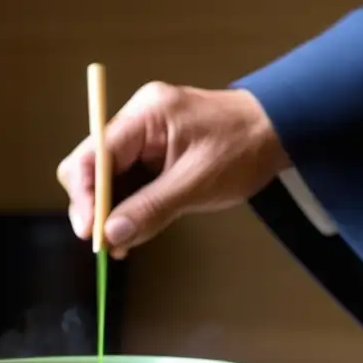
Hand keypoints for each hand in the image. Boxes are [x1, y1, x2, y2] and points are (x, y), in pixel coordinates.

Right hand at [57, 82, 289, 258]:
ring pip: (109, 178)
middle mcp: (137, 122)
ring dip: (111, 213)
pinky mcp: (155, 154)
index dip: (84, 195)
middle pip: (92, 166)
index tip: (90, 232)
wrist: (278, 131)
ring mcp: (145, 137)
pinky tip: (132, 234)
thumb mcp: (198, 182)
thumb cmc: (243, 148)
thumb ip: (152, 208)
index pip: (92, 154)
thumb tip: (112, 235)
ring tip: (119, 246)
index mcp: (144, 116)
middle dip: (94, 206)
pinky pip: (130, 182)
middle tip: (104, 243)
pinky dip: (129, 209)